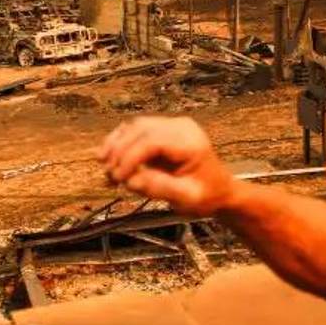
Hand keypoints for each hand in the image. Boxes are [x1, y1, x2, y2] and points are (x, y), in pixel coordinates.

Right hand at [94, 116, 236, 215]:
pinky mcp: (163, 129)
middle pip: (140, 129)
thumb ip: (160, 188)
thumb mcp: (187, 198)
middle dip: (119, 151)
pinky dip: (120, 141)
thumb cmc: (207, 196)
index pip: (152, 141)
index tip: (119, 177)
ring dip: (116, 145)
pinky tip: (108, 156)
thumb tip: (130, 180)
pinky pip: (136, 129)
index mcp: (190, 143)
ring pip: (135, 126)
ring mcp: (172, 125)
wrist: (219, 190)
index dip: (130, 157)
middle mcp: (181, 127)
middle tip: (109, 176)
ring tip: (106, 168)